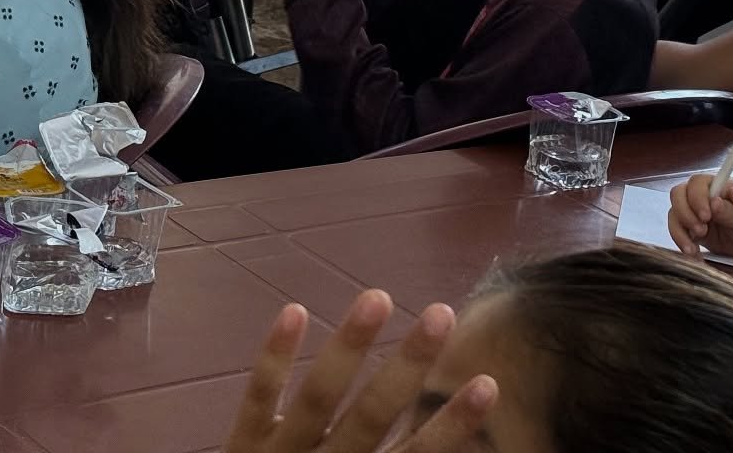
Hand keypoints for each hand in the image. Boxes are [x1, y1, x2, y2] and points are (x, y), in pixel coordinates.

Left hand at [224, 289, 496, 452]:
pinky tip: (296, 309)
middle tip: (442, 313)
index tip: (488, 383)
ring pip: (320, 396)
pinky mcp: (244, 447)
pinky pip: (258, 399)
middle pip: (372, 413)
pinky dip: (275, 357)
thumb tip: (440, 443)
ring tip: (380, 295)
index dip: (452, 425)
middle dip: (409, 365)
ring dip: (351, 344)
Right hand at [667, 172, 732, 258]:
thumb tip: (715, 202)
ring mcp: (692, 207)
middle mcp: (701, 192)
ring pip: (674, 210)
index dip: (697, 197)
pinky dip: (680, 239)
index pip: (698, 182)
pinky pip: (675, 227)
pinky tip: (691, 252)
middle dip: (686, 213)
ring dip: (680, 228)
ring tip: (693, 246)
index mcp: (718, 185)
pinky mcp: (687, 223)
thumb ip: (732, 212)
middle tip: (700, 231)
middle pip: (679, 193)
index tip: (706, 216)